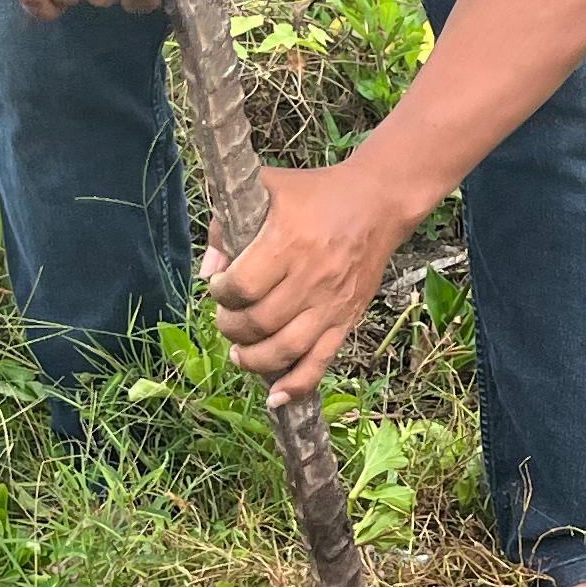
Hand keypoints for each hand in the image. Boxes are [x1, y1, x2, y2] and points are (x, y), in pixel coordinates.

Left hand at [203, 157, 415, 403]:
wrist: (377, 203)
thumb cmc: (315, 192)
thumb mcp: (267, 189)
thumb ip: (228, 225)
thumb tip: (208, 272)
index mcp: (288, 242)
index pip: (243, 287)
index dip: (221, 294)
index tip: (220, 287)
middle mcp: (311, 278)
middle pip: (259, 323)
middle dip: (232, 328)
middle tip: (228, 319)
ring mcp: (331, 304)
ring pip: (286, 350)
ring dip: (254, 360)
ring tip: (241, 353)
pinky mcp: (347, 319)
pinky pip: (320, 362)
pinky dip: (296, 385)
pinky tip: (275, 397)